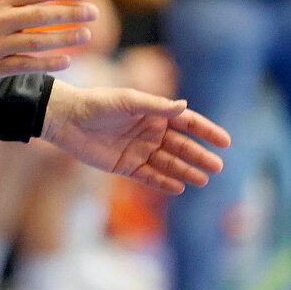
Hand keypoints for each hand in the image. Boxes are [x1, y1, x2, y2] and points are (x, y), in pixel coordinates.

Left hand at [38, 82, 229, 193]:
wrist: (65, 119)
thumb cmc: (96, 103)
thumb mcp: (127, 101)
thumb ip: (155, 107)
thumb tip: (184, 106)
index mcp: (153, 113)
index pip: (187, 122)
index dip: (206, 131)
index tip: (225, 142)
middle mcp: (150, 132)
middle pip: (181, 146)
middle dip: (199, 156)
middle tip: (217, 166)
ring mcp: (139, 150)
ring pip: (168, 163)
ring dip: (185, 171)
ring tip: (203, 180)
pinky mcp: (125, 166)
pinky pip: (149, 176)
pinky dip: (163, 182)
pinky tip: (178, 188)